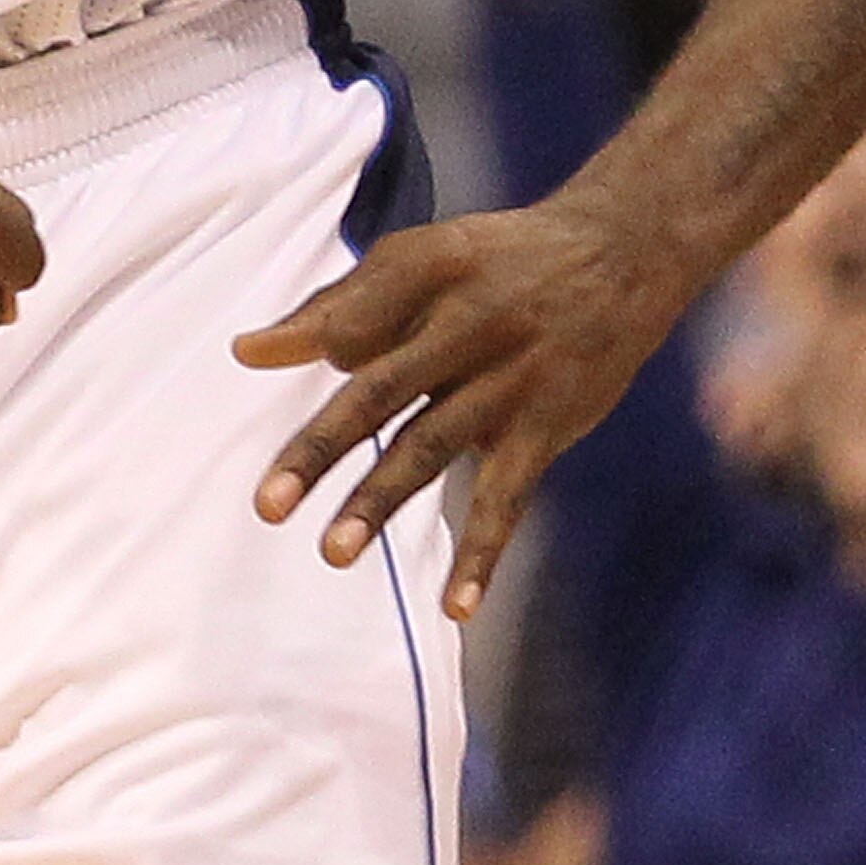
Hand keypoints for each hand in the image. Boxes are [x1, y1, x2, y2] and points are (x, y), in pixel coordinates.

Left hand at [235, 191, 674, 616]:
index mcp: (427, 272)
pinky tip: (457, 608)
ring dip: (381, 501)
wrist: (619, 255)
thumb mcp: (425, 256)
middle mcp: (466, 326)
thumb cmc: (498, 261)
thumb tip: (247, 351)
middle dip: (321, 449)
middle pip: (381, 391)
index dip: (308, 336)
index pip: (355, 316)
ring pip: (432, 446)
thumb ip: (339, 305)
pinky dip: (484, 555)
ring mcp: (508, 381)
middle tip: (269, 504)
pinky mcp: (545, 428)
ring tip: (333, 552)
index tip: (245, 358)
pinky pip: (507, 498)